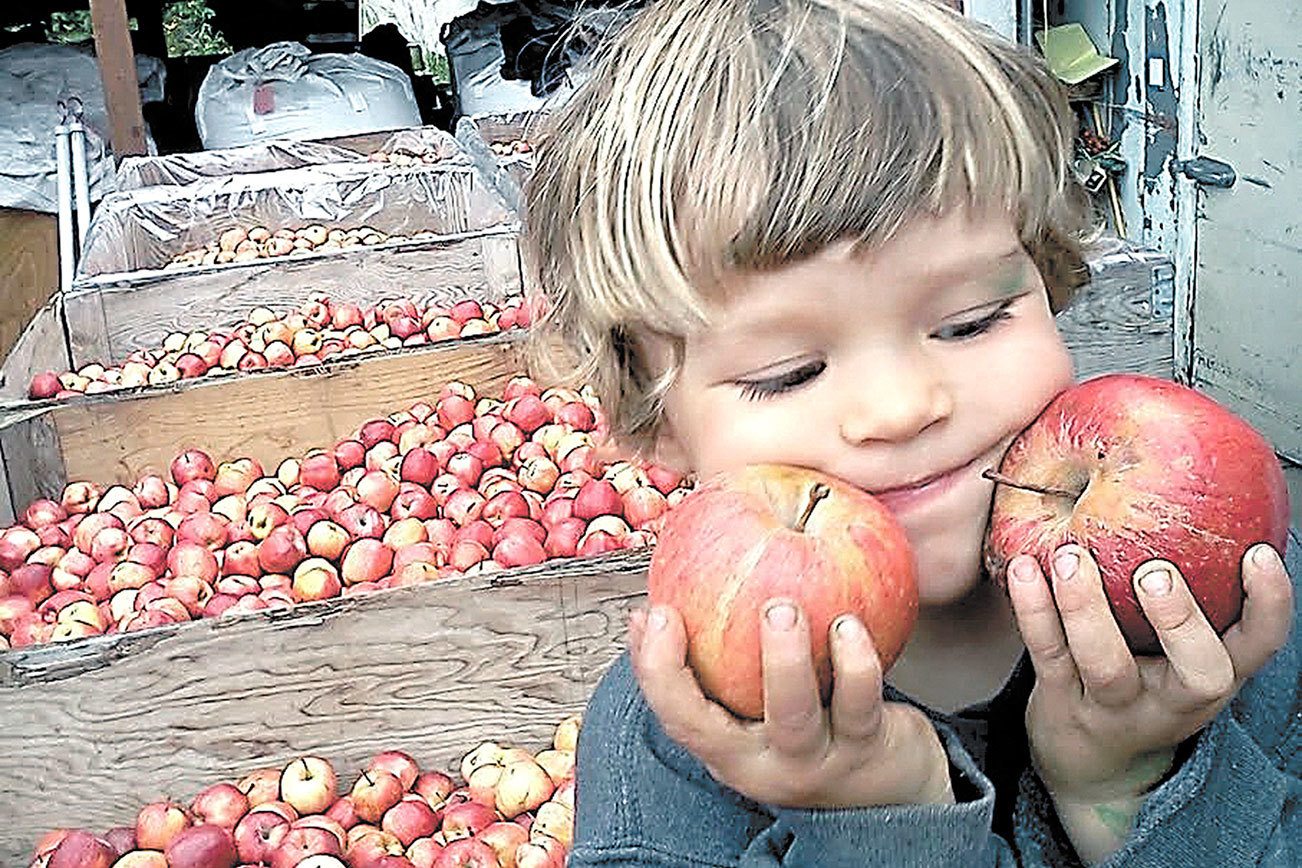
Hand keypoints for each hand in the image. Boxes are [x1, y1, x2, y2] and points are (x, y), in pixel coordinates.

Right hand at [628, 599, 953, 808]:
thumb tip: (673, 590)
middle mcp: (764, 766)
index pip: (675, 716)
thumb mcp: (763, 702)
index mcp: (729, 751)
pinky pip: (859, 703)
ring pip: (792, 717)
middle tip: (678, 610)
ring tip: (782, 609)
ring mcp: (815, 763)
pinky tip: (849, 623)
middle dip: (682, 671)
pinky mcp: (867, 751)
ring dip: (783, 659)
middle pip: (709, 730)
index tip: (649, 612)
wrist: (894, 781)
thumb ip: (725, 657)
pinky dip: (855, 662)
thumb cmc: (818, 723)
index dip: (653, 668)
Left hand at [1007, 542, 1293, 805]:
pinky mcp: (1061, 701)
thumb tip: (1201, 498)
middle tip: (1156, 572)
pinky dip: (1033, 610)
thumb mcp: (1181, 650)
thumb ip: (1196, 591)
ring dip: (1087, 608)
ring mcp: (1115, 704)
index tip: (1258, 554)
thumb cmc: (1144, 678)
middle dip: (1181, 620)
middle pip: (1198, 673)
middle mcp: (1173, 697)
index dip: (1269, 603)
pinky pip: (1047, 654)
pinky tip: (1025, 568)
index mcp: (1212, 674)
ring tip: (1071, 557)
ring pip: (1106, 665)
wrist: (1089, 756)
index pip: (1260, 645)